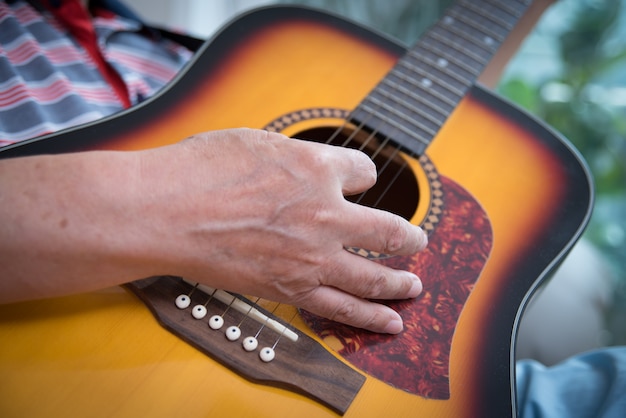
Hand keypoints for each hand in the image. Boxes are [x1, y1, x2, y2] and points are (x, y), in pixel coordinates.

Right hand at [0, 128, 426, 333]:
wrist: (165, 212)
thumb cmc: (200, 170)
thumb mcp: (257, 141)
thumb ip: (295, 155)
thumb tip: (307, 164)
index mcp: (318, 166)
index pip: (364, 172)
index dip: (363, 177)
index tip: (357, 182)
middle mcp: (326, 212)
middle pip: (389, 230)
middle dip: (408, 238)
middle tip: (417, 242)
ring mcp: (312, 255)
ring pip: (375, 276)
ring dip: (400, 282)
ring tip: (413, 288)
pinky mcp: (292, 289)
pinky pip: (342, 309)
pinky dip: (371, 318)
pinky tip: (390, 323)